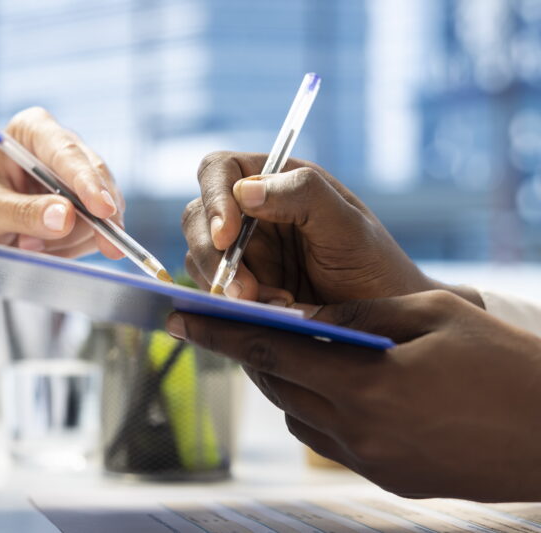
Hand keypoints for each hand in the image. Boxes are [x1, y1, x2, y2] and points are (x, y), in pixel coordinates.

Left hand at [0, 107, 124, 258]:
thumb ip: (22, 212)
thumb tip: (66, 217)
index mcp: (32, 131)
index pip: (67, 153)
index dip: (88, 182)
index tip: (103, 211)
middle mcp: (61, 149)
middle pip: (96, 183)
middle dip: (79, 222)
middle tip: (38, 246)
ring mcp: (76, 180)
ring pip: (101, 215)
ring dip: (67, 240)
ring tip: (24, 244)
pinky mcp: (85, 210)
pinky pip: (96, 234)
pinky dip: (71, 249)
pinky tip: (40, 248)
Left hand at [166, 291, 540, 501]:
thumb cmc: (507, 366)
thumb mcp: (433, 316)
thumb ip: (357, 317)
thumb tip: (302, 315)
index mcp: (363, 385)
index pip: (269, 351)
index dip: (220, 332)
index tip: (180, 317)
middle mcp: (357, 431)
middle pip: (276, 384)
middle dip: (249, 352)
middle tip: (230, 324)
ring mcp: (371, 461)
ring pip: (296, 414)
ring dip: (282, 380)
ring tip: (285, 348)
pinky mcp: (387, 477)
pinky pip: (326, 438)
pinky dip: (313, 408)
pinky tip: (329, 383)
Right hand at [182, 151, 479, 305]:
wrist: (385, 327)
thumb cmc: (375, 268)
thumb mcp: (347, 226)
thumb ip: (303, 195)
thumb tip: (245, 191)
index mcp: (276, 181)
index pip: (219, 171)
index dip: (214, 198)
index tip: (226, 237)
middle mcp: (252, 212)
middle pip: (197, 216)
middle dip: (212, 253)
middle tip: (243, 290)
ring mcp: (242, 252)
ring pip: (198, 257)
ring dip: (222, 283)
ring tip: (268, 305)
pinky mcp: (238, 287)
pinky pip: (212, 291)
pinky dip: (229, 305)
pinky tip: (268, 313)